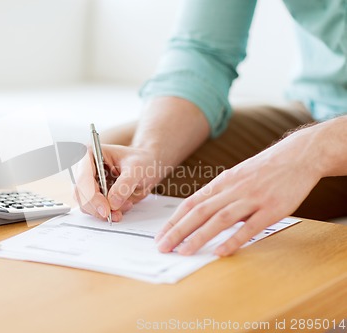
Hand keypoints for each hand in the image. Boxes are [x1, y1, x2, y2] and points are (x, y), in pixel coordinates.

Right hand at [74, 144, 158, 221]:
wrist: (146, 167)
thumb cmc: (140, 161)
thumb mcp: (137, 169)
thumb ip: (125, 185)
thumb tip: (113, 202)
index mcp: (89, 154)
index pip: (83, 178)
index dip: (92, 196)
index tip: (106, 210)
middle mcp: (84, 168)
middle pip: (80, 194)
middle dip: (98, 207)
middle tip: (116, 214)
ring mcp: (87, 183)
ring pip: (85, 204)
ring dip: (104, 211)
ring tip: (125, 205)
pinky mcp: (92, 195)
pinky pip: (94, 209)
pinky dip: (108, 212)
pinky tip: (122, 205)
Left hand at [155, 128, 322, 255]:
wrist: (297, 156)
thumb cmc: (263, 170)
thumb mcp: (235, 177)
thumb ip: (218, 195)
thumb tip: (199, 215)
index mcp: (220, 183)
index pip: (190, 204)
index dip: (173, 221)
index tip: (160, 236)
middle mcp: (232, 190)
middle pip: (199, 212)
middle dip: (178, 231)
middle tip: (163, 247)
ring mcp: (251, 199)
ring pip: (219, 219)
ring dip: (199, 236)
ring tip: (184, 252)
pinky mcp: (271, 208)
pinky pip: (250, 227)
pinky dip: (233, 240)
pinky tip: (220, 252)